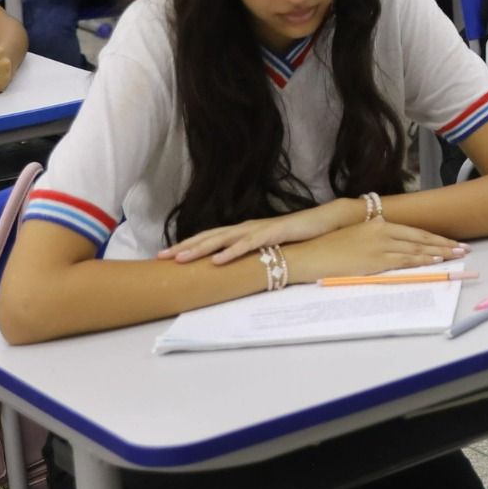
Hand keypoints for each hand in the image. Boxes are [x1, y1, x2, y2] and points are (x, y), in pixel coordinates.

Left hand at [163, 200, 356, 263]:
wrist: (326, 220)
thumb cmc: (300, 235)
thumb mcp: (271, 247)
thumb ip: (255, 253)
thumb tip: (238, 268)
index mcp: (245, 230)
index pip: (211, 237)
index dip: (189, 245)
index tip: (168, 255)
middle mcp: (248, 227)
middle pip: (210, 236)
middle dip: (185, 246)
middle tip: (161, 257)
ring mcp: (259, 228)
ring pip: (223, 239)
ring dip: (200, 248)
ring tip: (180, 258)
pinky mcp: (273, 233)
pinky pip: (249, 244)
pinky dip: (231, 252)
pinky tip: (217, 260)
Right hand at [284, 220, 467, 280]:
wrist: (309, 255)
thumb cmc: (329, 247)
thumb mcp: (356, 234)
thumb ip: (375, 235)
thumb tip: (391, 241)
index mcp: (378, 223)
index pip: (414, 231)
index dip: (434, 237)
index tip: (450, 241)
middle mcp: (382, 231)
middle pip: (421, 239)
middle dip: (444, 244)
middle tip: (463, 248)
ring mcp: (380, 246)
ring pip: (416, 250)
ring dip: (438, 252)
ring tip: (456, 255)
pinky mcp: (375, 261)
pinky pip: (404, 261)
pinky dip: (421, 260)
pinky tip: (434, 260)